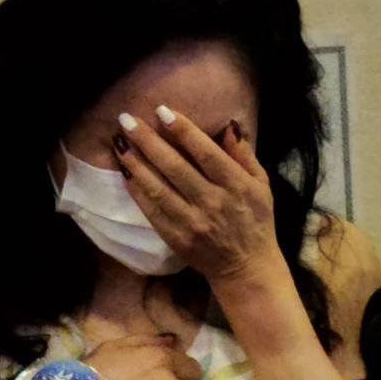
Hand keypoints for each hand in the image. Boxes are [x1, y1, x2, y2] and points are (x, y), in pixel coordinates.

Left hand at [112, 106, 282, 284]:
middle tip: (126, 120)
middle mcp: (213, 203)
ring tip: (119, 143)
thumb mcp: (261, 183)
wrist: (246, 268)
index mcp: (236, 185)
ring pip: (158, 189)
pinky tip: (125, 172)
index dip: (183, 131)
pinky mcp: (176, 238)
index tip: (161, 111)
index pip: (206, 153)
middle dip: (148, 141)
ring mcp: (192, 222)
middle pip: (175, 167)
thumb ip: (243, 154)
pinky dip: (137, 191)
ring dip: (136, 164)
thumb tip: (229, 125)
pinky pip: (152, 211)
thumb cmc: (256, 219)